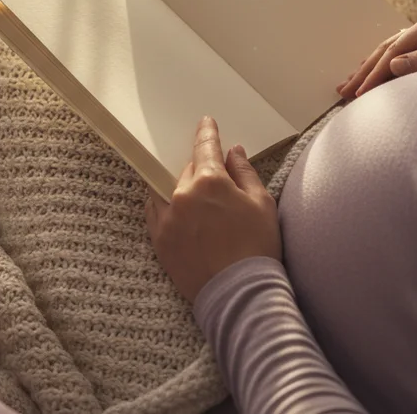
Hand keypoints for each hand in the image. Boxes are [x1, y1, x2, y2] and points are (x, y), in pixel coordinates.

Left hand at [145, 116, 280, 302]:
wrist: (239, 294)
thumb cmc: (257, 248)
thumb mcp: (261, 203)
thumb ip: (245, 173)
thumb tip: (234, 151)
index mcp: (210, 181)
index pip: (206, 147)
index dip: (207, 133)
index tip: (206, 122)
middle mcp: (182, 195)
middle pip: (187, 169)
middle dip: (199, 168)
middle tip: (213, 177)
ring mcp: (167, 218)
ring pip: (166, 188)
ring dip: (178, 186)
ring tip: (192, 194)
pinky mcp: (159, 240)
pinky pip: (155, 211)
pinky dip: (163, 205)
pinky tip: (175, 209)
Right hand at [337, 9, 416, 98]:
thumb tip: (392, 66)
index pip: (395, 51)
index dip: (375, 73)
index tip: (360, 94)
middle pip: (387, 49)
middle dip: (364, 71)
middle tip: (343, 91)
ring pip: (391, 51)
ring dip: (369, 68)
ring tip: (349, 83)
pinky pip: (403, 54)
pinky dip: (385, 66)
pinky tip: (374, 72)